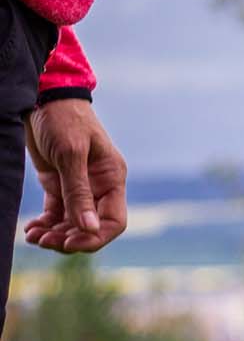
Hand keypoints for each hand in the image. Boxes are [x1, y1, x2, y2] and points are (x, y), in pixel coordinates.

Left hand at [24, 99, 128, 253]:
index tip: (70, 243)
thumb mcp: (71, 155)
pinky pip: (56, 213)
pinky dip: (45, 223)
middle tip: (45, 242)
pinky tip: (32, 229)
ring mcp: (79, 186)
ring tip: (34, 236)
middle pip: (91, 226)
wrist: (42, 97)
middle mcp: (99, 187)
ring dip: (54, 234)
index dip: (95, 237)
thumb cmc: (63, 119)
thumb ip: (79, 193)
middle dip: (70, 238)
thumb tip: (90, 229)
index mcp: (112, 179)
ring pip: (71, 223)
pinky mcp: (58, 184)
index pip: (114, 221)